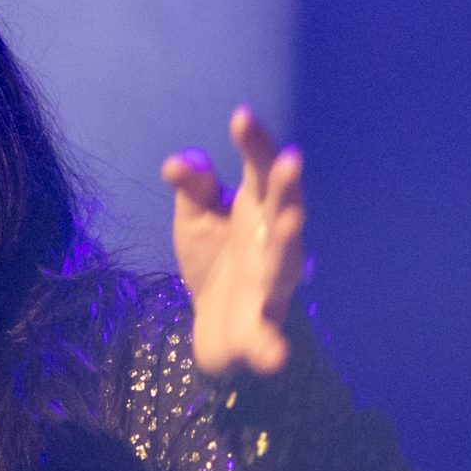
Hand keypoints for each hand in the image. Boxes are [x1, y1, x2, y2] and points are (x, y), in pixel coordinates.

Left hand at [161, 105, 306, 376]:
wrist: (213, 327)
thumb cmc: (214, 261)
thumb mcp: (195, 220)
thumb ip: (192, 189)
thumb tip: (178, 161)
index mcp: (256, 208)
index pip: (260, 168)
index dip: (254, 143)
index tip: (241, 115)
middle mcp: (271, 241)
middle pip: (285, 209)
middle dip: (288, 186)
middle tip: (289, 159)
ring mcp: (270, 283)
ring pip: (285, 263)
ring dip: (290, 243)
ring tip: (291, 222)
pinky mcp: (259, 328)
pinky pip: (268, 338)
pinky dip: (272, 347)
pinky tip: (276, 356)